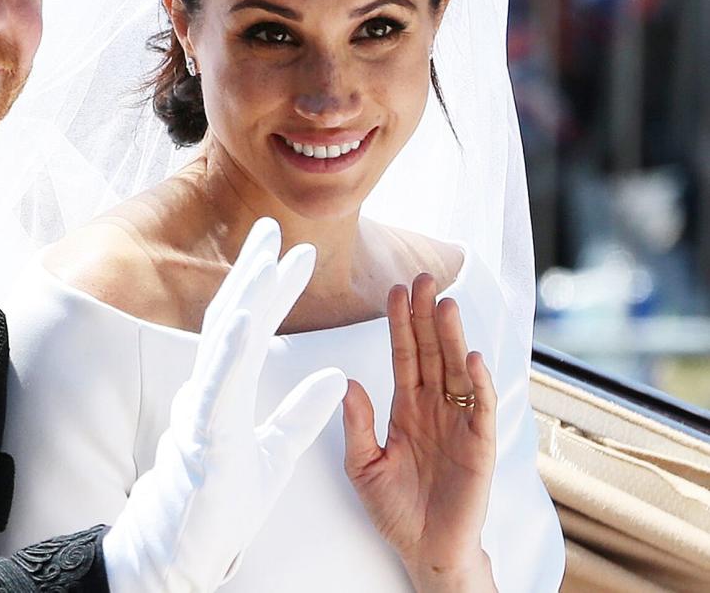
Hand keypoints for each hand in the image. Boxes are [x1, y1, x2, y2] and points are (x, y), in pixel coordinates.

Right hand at [103, 218, 346, 592]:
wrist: (185, 549)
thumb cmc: (222, 502)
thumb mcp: (276, 453)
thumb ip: (302, 413)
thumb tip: (337, 376)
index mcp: (226, 391)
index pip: (252, 329)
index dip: (271, 289)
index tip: (296, 254)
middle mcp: (209, 390)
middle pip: (231, 319)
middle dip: (252, 272)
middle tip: (271, 228)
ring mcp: (203, 409)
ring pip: (223, 343)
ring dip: (245, 297)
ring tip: (266, 259)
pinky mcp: (204, 435)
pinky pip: (218, 386)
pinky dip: (231, 349)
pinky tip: (246, 317)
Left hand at [343, 275, 497, 592]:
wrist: (425, 551)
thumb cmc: (395, 509)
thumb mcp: (363, 465)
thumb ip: (356, 425)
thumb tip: (347, 382)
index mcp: (406, 408)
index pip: (403, 355)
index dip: (399, 323)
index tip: (392, 289)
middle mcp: (434, 408)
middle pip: (431, 352)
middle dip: (426, 316)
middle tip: (423, 277)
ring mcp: (458, 423)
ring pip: (456, 371)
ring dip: (452, 338)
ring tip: (446, 304)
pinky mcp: (479, 446)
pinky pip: (480, 408)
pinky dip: (478, 383)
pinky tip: (471, 358)